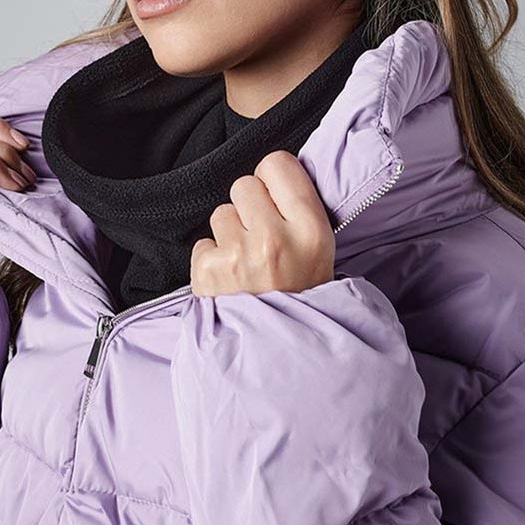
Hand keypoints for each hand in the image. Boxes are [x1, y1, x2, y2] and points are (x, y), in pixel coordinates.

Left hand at [190, 150, 336, 297]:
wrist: (279, 359)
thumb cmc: (300, 300)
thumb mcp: (322, 255)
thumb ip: (301, 212)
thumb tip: (275, 173)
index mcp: (311, 231)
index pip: (278, 164)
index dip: (273, 178)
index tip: (275, 196)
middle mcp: (275, 239)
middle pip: (244, 184)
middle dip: (250, 207)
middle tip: (262, 237)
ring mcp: (239, 255)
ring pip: (221, 212)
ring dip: (230, 234)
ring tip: (247, 264)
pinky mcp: (209, 271)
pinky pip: (203, 243)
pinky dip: (212, 260)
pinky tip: (230, 281)